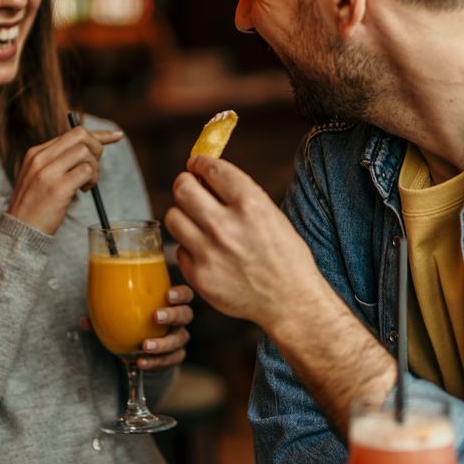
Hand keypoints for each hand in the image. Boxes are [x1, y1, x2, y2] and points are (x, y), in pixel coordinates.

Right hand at [7, 126, 122, 235]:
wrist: (20, 231)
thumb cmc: (35, 206)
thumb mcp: (39, 177)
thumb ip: (57, 162)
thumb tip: (87, 152)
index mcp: (36, 153)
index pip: (72, 133)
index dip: (98, 135)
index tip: (116, 136)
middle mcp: (40, 158)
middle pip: (80, 135)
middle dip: (97, 148)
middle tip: (94, 168)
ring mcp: (48, 172)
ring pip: (85, 152)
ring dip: (94, 169)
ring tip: (86, 185)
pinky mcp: (58, 188)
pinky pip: (86, 171)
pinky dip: (92, 180)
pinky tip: (84, 190)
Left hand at [83, 285, 194, 370]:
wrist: (140, 347)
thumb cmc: (133, 323)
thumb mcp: (121, 316)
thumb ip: (105, 317)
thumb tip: (85, 321)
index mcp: (170, 303)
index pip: (184, 294)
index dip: (180, 294)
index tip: (167, 294)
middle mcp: (179, 321)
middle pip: (185, 315)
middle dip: (172, 315)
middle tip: (155, 317)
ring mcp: (178, 339)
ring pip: (179, 340)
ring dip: (163, 343)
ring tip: (144, 346)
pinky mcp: (174, 357)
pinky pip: (171, 360)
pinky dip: (157, 362)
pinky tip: (142, 362)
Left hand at [165, 154, 325, 334]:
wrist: (290, 300)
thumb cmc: (285, 256)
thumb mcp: (271, 214)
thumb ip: (240, 195)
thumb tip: (207, 177)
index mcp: (250, 204)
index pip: (210, 168)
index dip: (200, 162)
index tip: (196, 163)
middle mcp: (226, 225)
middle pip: (182, 188)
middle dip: (185, 183)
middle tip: (189, 187)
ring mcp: (209, 251)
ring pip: (173, 217)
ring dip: (182, 214)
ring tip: (195, 221)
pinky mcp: (198, 275)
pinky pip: (178, 249)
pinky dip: (189, 247)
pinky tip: (205, 251)